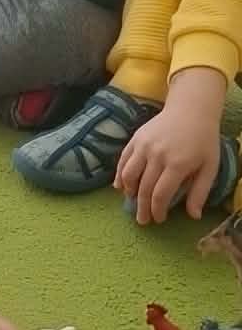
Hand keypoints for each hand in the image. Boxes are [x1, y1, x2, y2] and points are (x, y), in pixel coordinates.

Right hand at [115, 69, 226, 223]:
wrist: (191, 109)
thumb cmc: (203, 140)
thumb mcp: (210, 166)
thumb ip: (200, 191)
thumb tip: (193, 216)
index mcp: (177, 164)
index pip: (160, 194)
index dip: (157, 210)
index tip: (158, 219)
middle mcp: (157, 155)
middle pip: (144, 188)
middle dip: (142, 207)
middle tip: (142, 220)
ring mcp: (144, 146)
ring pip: (129, 175)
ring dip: (129, 192)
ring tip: (132, 201)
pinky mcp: (136, 139)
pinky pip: (123, 160)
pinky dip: (119, 175)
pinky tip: (120, 186)